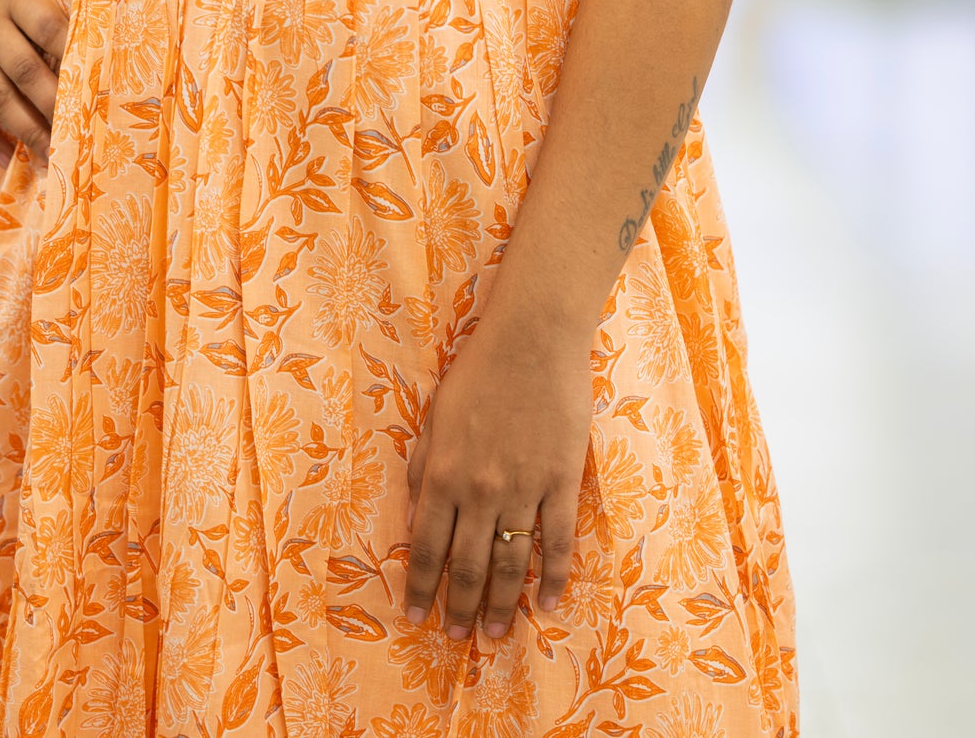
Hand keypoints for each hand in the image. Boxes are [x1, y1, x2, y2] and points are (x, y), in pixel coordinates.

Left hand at [404, 315, 592, 640]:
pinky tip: (548, 604)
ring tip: (493, 633)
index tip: (415, 614)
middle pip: (466, 564)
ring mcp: (523, 489)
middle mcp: (479, 490)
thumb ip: (423, 465)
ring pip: (509, 562)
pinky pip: (557, 542)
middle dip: (459, 606)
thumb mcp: (435, 415)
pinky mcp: (561, 482)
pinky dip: (553, 578)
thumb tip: (413, 510)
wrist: (532, 338)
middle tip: (456, 636)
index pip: (426, 545)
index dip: (420, 584)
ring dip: (500, 603)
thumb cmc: (478, 370)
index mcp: (443, 473)